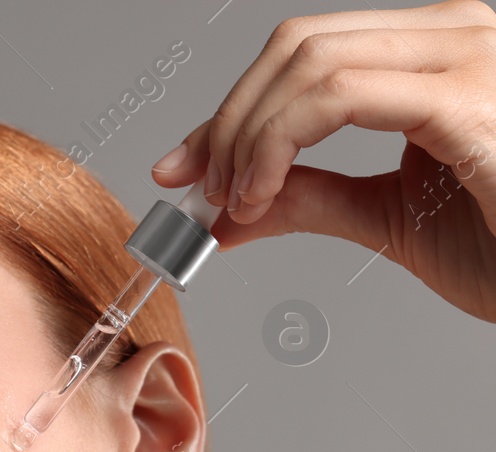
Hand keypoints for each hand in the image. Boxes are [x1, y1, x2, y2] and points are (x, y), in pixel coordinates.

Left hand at [151, 0, 495, 322]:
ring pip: (309, 61)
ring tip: (235, 200)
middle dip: (227, 119)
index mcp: (443, 52)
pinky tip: (260, 195)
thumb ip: (308, 197)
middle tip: (201, 188)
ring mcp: (471, 56)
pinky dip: (275, 144)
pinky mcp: (467, 100)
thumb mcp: (387, 216)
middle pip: (299, 44)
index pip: (311, 50)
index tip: (185, 166)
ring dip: (245, 135)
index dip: (233, 107)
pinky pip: (336, 97)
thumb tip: (225, 208)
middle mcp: (462, 33)